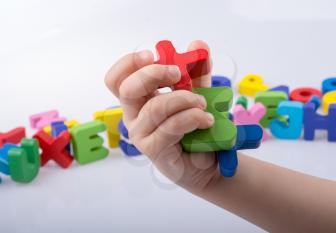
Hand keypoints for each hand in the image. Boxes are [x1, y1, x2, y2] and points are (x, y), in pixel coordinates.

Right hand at [105, 41, 220, 193]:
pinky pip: (171, 127)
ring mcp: (141, 134)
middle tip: (178, 73)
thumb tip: (197, 45)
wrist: (206, 158)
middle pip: (127, 89)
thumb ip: (197, 71)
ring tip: (203, 103)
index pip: (117, 79)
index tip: (152, 54)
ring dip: (184, 99)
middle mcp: (134, 116)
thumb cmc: (195, 125)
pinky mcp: (154, 150)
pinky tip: (206, 120)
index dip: (129, 63)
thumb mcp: (197, 92)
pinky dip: (193, 117)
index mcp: (138, 99)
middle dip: (154, 74)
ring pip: (155, 107)